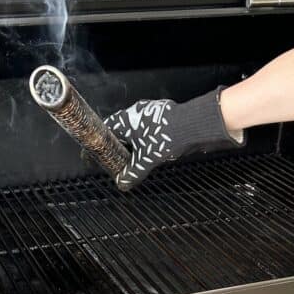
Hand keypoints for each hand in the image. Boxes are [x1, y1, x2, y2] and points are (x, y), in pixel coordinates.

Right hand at [103, 88, 244, 190]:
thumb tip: (122, 183)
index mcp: (126, 119)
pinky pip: (153, 126)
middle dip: (122, 143)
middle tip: (121, 157)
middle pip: (123, 128)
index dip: (103, 140)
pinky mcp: (165, 114)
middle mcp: (137, 111)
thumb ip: (133, 172)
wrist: (192, 125)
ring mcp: (152, 111)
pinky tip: (156, 148)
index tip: (101, 150)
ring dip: (138, 140)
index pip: (107, 128)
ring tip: (140, 155)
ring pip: (139, 127)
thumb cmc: (165, 137)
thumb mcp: (145, 160)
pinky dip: (151, 137)